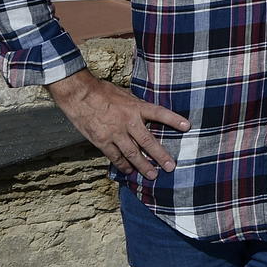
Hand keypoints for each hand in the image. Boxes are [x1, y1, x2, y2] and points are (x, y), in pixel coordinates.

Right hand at [47, 69, 190, 179]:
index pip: (160, 113)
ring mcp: (115, 133)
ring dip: (143, 165)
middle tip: (171, 166)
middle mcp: (128, 121)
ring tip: (152, 175)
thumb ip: (137, 106)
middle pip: (148, 141)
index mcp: (136, 107)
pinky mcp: (102, 141)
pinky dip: (122, 165)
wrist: (79, 95)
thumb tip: (148, 114)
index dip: (174, 119)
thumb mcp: (126, 94)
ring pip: (132, 153)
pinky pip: (115, 156)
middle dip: (160, 155)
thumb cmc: (103, 92)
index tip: (187, 126)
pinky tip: (129, 171)